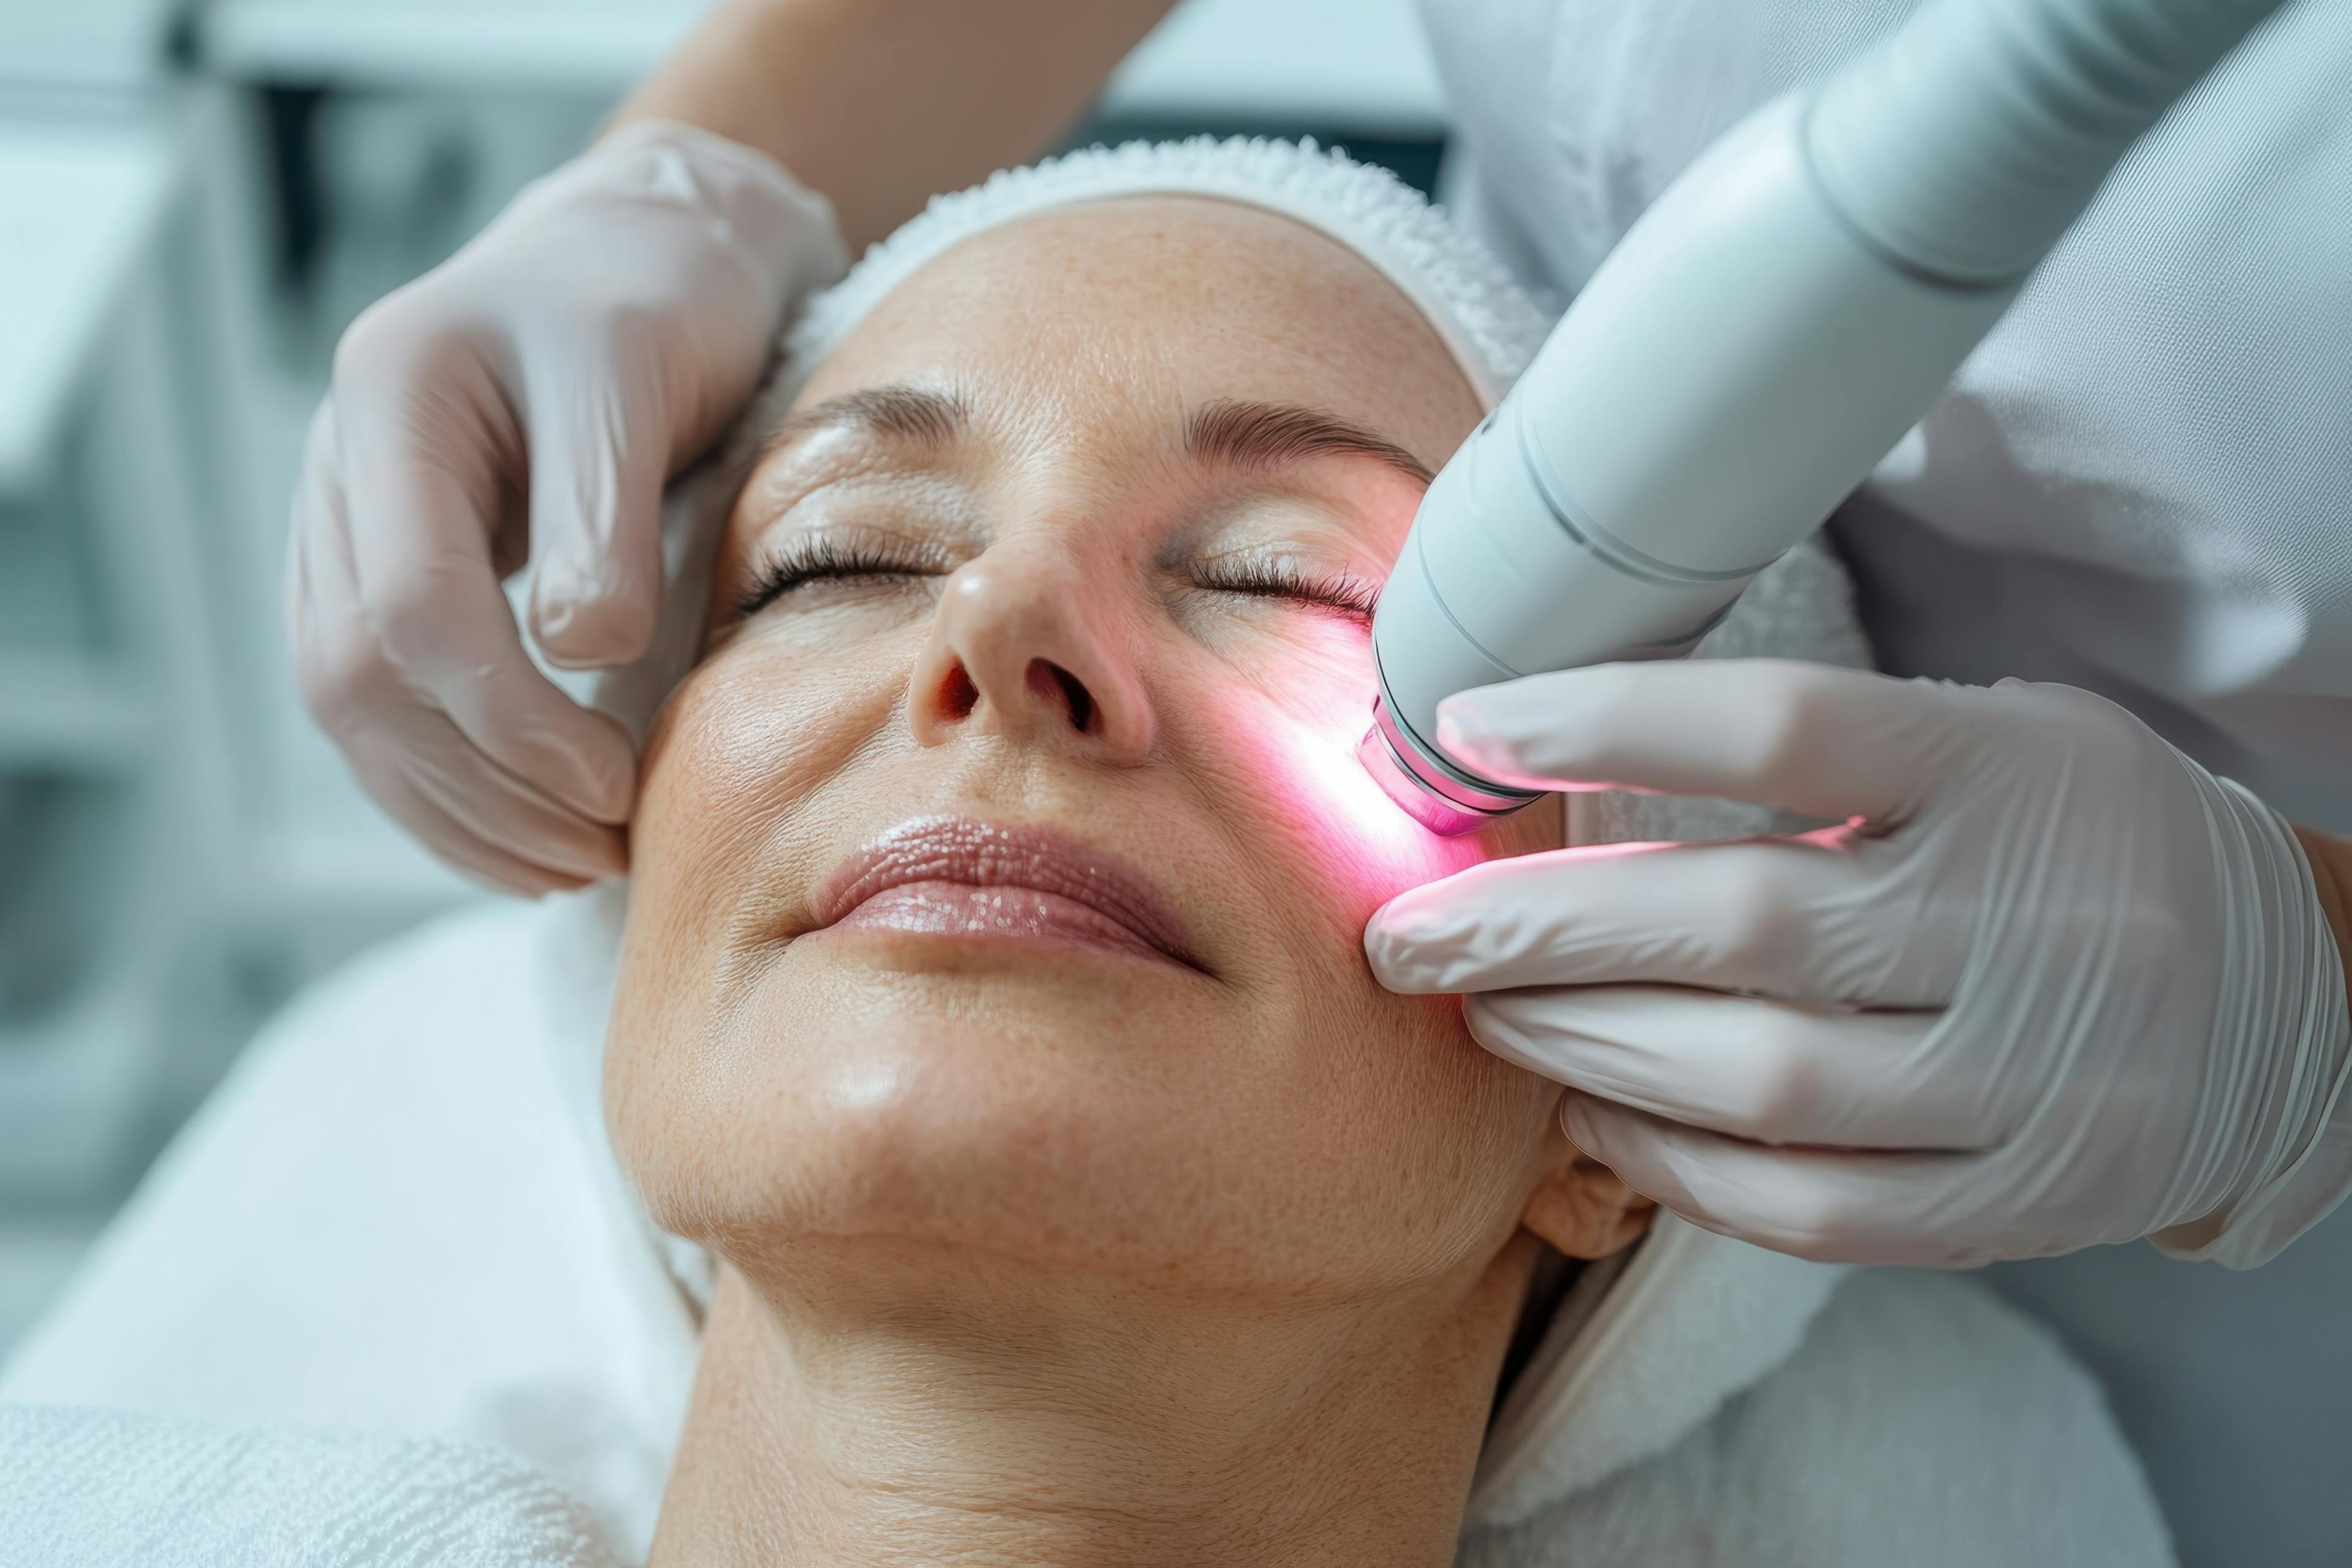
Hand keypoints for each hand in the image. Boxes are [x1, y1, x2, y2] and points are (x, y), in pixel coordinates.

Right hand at [287, 121, 847, 892]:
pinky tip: (525, 842)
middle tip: (607, 848)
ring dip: (460, 812)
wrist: (645, 254)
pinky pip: (380, 709)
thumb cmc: (659, 298)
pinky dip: (447, 791)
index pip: (411, 607)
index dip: (506, 719)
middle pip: (359, 677)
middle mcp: (342, 468)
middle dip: (483, 785)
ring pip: (354, 712)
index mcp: (391, 399)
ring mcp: (348, 525)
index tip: (612, 786)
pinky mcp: (383, 572)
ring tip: (577, 868)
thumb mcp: (643, 371)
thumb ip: (607, 509)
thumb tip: (582, 654)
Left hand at [1366, 660, 2351, 1266]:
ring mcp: (2034, 1079)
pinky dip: (1672, 1164)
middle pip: (1737, 925)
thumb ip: (1809, 748)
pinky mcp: (2022, 1200)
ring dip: (1580, 1048)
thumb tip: (1557, 753)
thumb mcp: (1983, 739)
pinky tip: (1588, 1117)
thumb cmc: (2068, 839)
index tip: (1471, 729)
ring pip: (1754, 1081)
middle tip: (1407, 935)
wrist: (2278, 994)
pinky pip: (1805, 1205)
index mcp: (2009, 770)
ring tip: (1481, 1015)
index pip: (1785, 727)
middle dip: (1536, 930)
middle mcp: (2027, 923)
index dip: (1608, 722)